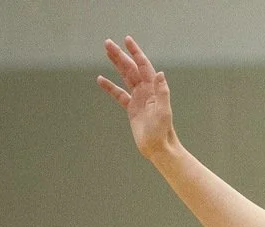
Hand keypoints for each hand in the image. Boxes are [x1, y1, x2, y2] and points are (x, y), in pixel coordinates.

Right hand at [98, 37, 177, 157]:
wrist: (159, 149)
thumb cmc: (163, 132)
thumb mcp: (163, 111)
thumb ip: (162, 92)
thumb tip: (160, 73)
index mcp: (154, 90)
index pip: (144, 66)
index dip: (135, 52)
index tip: (126, 40)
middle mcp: (147, 92)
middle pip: (131, 68)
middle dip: (120, 54)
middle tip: (107, 42)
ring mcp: (139, 99)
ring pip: (125, 77)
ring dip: (116, 64)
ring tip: (106, 51)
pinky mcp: (132, 109)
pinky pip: (119, 94)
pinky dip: (110, 87)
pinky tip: (100, 79)